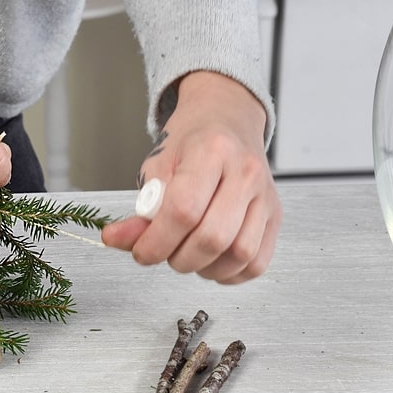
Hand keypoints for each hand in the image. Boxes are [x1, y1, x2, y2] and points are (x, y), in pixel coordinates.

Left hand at [101, 71, 280, 283]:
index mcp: (212, 151)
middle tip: (165, 251)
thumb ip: (140, 209)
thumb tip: (116, 239)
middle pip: (213, 238)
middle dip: (179, 258)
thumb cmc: (192, 141)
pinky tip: (211, 261)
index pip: (184, 210)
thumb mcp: (157, 166)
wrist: (227, 119)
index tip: (141, 251)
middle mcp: (246, 173)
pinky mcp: (275, 216)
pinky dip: (230, 273)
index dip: (156, 241)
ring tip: (187, 255)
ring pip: (239, 255)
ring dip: (205, 268)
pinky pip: (257, 262)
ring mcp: (265, 196)